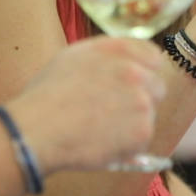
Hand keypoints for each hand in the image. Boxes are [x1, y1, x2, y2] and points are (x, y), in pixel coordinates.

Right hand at [2, 36, 166, 172]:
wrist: (38, 129)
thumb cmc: (46, 95)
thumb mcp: (72, 58)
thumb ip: (105, 56)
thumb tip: (121, 64)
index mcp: (116, 50)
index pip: (152, 55)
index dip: (144, 71)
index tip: (134, 84)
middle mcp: (134, 71)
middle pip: (157, 86)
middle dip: (141, 99)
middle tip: (114, 111)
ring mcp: (141, 102)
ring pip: (149, 115)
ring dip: (132, 123)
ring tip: (100, 128)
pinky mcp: (142, 131)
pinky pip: (141, 140)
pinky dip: (126, 145)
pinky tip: (101, 142)